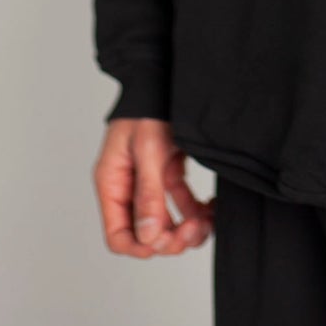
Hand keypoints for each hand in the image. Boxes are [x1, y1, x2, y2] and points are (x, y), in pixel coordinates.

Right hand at [94, 117, 213, 256]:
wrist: (161, 77)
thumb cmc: (148, 109)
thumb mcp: (148, 151)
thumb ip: (149, 194)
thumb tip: (149, 237)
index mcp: (113, 184)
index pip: (118, 235)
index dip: (141, 247)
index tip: (167, 242)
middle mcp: (128, 188)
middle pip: (145, 233)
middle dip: (170, 237)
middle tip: (194, 229)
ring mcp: (149, 182)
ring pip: (166, 222)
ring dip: (186, 227)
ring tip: (207, 221)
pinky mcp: (167, 173)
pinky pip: (181, 202)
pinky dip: (196, 210)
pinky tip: (211, 207)